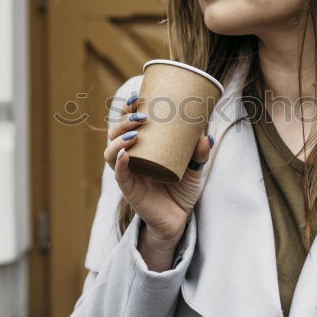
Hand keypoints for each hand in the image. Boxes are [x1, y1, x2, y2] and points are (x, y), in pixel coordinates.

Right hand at [103, 91, 213, 249]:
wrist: (178, 220)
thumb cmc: (182, 191)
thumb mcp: (195, 170)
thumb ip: (200, 154)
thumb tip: (206, 136)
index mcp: (143, 147)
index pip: (129, 123)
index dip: (129, 109)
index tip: (137, 96)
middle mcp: (131, 157)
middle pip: (115, 133)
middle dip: (124, 121)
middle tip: (141, 115)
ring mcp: (128, 173)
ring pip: (111, 151)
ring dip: (119, 139)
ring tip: (134, 133)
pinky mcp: (130, 189)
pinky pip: (119, 175)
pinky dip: (118, 163)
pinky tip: (124, 155)